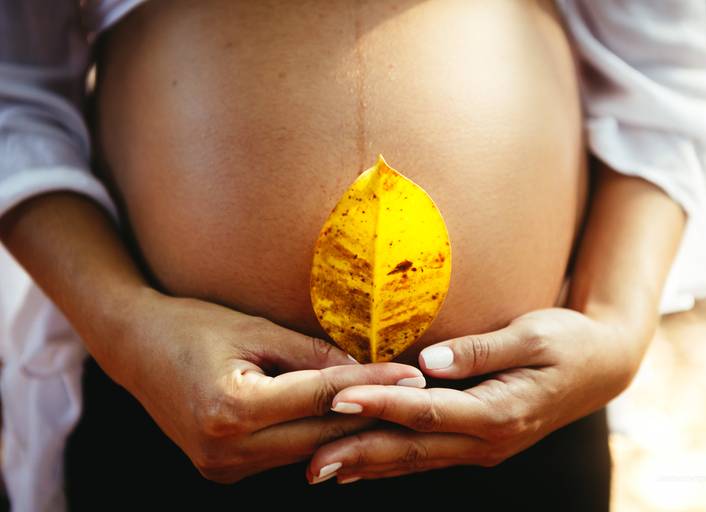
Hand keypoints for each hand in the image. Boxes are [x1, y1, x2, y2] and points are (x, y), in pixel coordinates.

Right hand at [118, 288, 425, 483]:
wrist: (134, 348)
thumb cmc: (193, 325)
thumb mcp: (254, 330)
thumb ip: (310, 354)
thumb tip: (363, 370)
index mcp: (232, 409)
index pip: (321, 398)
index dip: (372, 386)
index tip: (413, 376)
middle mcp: (226, 450)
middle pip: (321, 435)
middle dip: (372, 415)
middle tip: (417, 396)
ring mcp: (223, 468)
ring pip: (306, 450)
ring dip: (348, 429)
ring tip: (392, 407)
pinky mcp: (223, 471)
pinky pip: (285, 455)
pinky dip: (315, 437)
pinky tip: (344, 418)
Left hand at [305, 307, 643, 482]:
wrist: (602, 366)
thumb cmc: (569, 342)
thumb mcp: (533, 335)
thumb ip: (479, 350)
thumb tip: (427, 360)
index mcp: (498, 412)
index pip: (426, 411)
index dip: (380, 405)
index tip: (337, 399)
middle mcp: (487, 440)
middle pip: (412, 447)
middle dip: (359, 453)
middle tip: (308, 462)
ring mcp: (483, 448)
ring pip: (416, 459)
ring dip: (368, 464)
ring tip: (322, 470)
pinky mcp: (479, 443)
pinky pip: (427, 456)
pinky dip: (392, 462)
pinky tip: (363, 465)